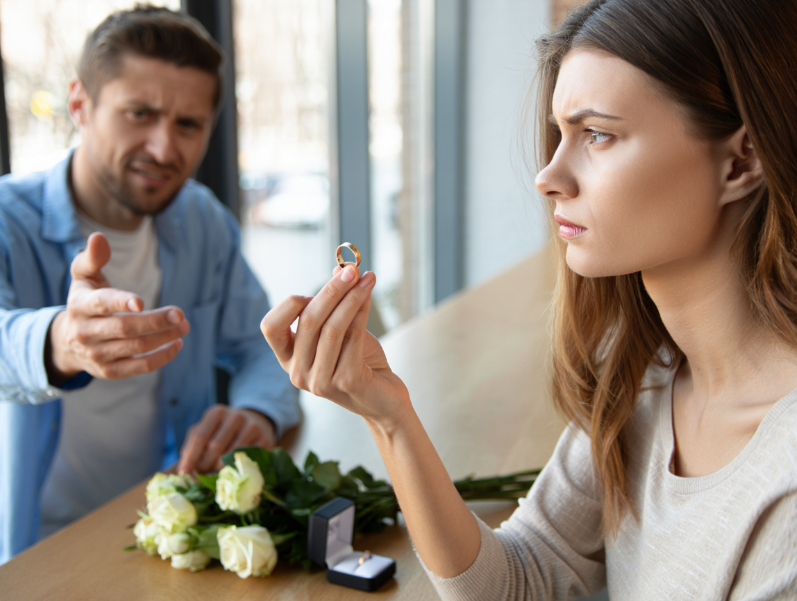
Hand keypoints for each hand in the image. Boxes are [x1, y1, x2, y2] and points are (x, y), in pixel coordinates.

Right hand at [47, 233, 189, 383]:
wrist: (66, 342)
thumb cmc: (84, 300)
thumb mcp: (83, 277)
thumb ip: (92, 258)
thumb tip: (99, 237)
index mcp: (80, 305)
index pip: (101, 304)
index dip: (121, 302)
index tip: (142, 302)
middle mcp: (85, 332)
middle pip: (125, 328)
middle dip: (156, 321)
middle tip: (180, 314)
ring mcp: (96, 355)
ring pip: (136, 348)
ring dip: (164, 337)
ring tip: (184, 326)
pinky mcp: (108, 371)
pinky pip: (139, 368)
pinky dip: (161, 357)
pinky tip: (176, 344)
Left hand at [178, 405, 276, 473]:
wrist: (256, 422)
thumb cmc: (224, 431)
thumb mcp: (207, 431)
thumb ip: (192, 447)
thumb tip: (182, 471)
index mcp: (217, 412)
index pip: (200, 436)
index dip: (190, 457)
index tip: (184, 474)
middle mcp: (235, 416)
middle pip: (215, 446)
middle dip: (205, 466)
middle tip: (200, 478)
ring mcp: (252, 426)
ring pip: (231, 454)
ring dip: (219, 470)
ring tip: (213, 477)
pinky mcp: (265, 439)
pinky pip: (247, 459)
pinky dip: (237, 469)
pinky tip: (231, 473)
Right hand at [260, 264, 410, 429]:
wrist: (384, 399)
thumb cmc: (360, 362)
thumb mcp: (342, 329)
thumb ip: (335, 303)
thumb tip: (341, 267)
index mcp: (289, 359)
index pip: (271, 328)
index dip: (289, 305)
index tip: (312, 291)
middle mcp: (298, 373)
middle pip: (308, 321)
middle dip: (331, 290)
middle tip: (351, 269)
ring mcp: (320, 381)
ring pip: (332, 328)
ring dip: (351, 297)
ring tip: (366, 278)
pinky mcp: (345, 381)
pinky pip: (352, 337)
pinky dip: (361, 310)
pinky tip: (369, 295)